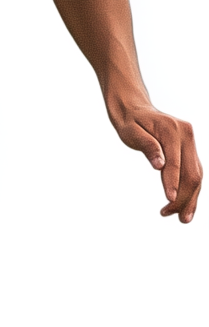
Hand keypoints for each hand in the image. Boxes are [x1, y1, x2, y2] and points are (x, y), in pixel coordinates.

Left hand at [111, 100, 201, 221]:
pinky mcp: (190, 147)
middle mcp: (187, 135)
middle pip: (192, 172)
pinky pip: (193, 171)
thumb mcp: (130, 132)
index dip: (172, 184)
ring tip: (182, 218)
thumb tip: (160, 166)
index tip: (168, 203)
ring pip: (197, 174)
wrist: (135, 108)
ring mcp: (190, 141)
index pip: (176, 164)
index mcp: (172, 130)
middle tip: (174, 217)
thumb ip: (147, 147)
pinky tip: (183, 204)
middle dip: (185, 197)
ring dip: (191, 198)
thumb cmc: (130, 121)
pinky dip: (190, 189)